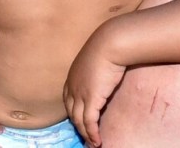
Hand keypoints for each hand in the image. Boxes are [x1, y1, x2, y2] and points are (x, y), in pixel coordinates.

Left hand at [64, 32, 127, 147]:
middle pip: (71, 113)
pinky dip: (92, 134)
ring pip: (79, 121)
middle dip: (78, 126)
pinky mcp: (91, 100)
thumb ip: (96, 65)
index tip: (80, 119)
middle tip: (85, 136)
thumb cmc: (108, 44)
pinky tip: (97, 141)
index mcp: (72, 76)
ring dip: (86, 134)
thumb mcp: (97, 55)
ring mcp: (80, 95)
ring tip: (92, 143)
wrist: (111, 42)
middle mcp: (72, 87)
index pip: (68, 100)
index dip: (73, 111)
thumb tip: (106, 67)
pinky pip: (89, 123)